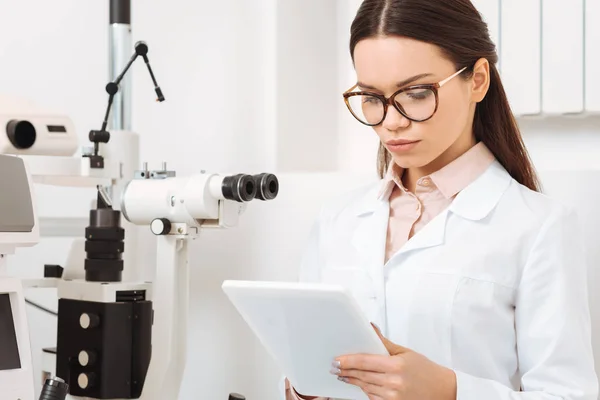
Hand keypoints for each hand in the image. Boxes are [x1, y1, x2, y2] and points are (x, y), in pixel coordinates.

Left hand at [331, 324, 456, 399]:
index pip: (365, 361)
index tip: (337, 360)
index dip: (348, 361)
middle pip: (362, 375)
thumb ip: (384, 343)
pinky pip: (373, 398)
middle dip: (346, 371)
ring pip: (365, 387)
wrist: (443, 390)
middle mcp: (394, 383)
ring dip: (353, 381)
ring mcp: (393, 397)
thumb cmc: (426, 371)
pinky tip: (360, 384)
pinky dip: (365, 390)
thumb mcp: (405, 352)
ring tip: (343, 375)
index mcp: (396, 366)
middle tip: (334, 367)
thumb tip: (370, 328)